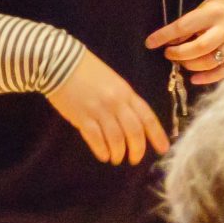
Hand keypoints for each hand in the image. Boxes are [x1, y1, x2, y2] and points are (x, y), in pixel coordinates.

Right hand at [46, 51, 171, 165]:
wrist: (59, 63)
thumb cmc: (88, 72)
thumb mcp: (114, 82)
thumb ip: (125, 101)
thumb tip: (135, 124)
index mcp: (126, 93)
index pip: (147, 116)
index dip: (157, 135)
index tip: (163, 149)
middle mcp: (116, 102)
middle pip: (133, 132)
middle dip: (137, 150)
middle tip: (134, 159)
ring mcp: (98, 110)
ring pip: (116, 139)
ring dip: (118, 153)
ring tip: (116, 158)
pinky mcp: (81, 117)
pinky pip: (96, 139)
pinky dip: (102, 151)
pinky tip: (103, 155)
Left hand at [148, 0, 223, 86]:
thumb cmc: (222, 8)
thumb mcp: (204, 7)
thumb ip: (190, 24)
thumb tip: (171, 42)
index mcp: (214, 13)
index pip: (184, 26)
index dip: (165, 36)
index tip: (150, 43)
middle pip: (199, 48)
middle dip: (179, 54)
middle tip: (168, 54)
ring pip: (210, 62)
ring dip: (190, 65)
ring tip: (181, 62)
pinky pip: (223, 72)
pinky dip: (207, 78)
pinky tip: (194, 77)